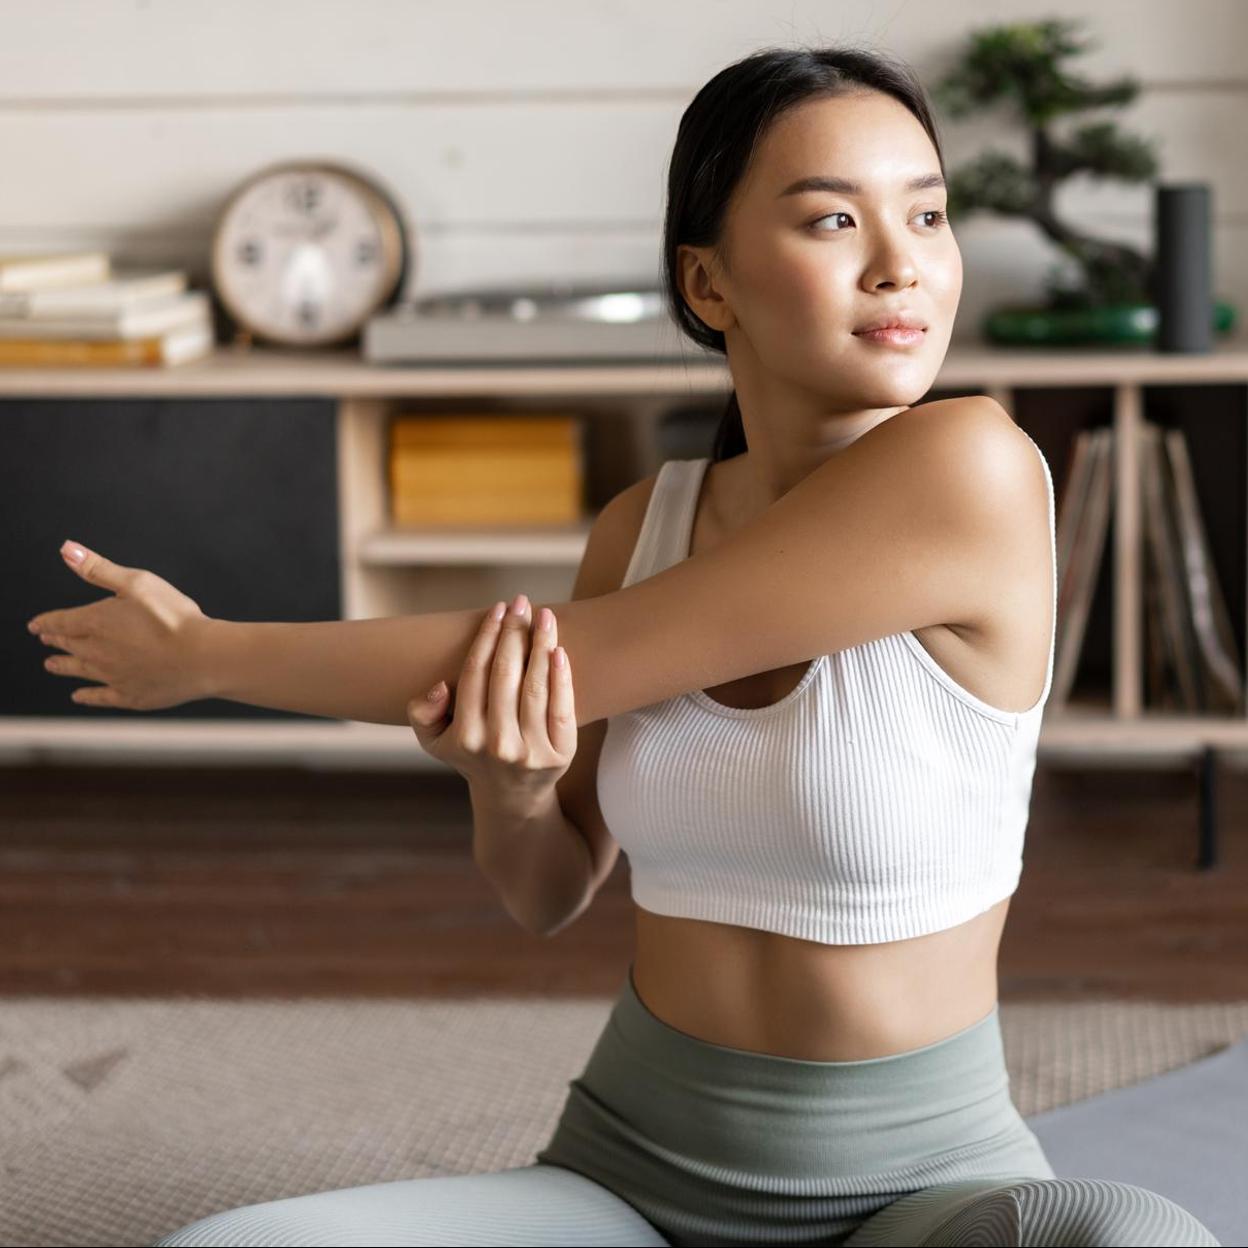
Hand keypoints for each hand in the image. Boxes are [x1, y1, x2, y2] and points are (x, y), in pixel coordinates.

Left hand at [26, 540, 212, 710]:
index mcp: (96, 622)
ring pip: (80, 671)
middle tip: (47, 640)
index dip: (46, 622)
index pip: (62, 621)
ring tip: (51, 665)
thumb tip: (68, 550)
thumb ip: (99, 569)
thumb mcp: (137, 582)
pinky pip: (101, 697)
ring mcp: (113, 676)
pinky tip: (79, 696)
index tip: (36, 625)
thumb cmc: (174, 616)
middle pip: (70, 645)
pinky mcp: (131, 696)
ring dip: (64, 666)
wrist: (202, 657)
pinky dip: (87, 696)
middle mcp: (98, 652)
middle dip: (57, 641)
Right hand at [407, 593, 575, 811]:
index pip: (476, 673)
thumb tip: (440, 686)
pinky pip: (562, 709)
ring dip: (541, 645)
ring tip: (545, 617)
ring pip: (536, 687)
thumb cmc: (471, 754)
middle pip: (506, 675)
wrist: (512, 796)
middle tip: (521, 603)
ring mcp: (531, 751)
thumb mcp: (434, 740)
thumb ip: (421, 713)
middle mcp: (497, 745)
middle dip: (514, 632)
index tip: (497, 609)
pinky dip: (562, 677)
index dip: (487, 637)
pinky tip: (559, 651)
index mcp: (464, 736)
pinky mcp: (561, 755)